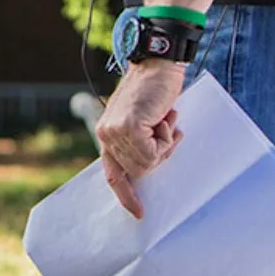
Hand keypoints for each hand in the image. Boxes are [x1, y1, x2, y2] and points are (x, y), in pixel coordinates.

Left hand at [96, 61, 184, 218]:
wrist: (158, 62)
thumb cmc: (155, 89)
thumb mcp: (143, 118)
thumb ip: (140, 139)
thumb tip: (150, 164)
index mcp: (107, 133)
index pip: (113, 174)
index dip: (126, 194)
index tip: (138, 212)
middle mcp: (107, 134)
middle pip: (138, 171)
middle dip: (159, 155)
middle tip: (167, 129)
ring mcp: (116, 131)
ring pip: (148, 163)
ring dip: (164, 144)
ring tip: (164, 118)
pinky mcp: (130, 127)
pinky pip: (155, 153)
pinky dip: (166, 138)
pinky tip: (164, 116)